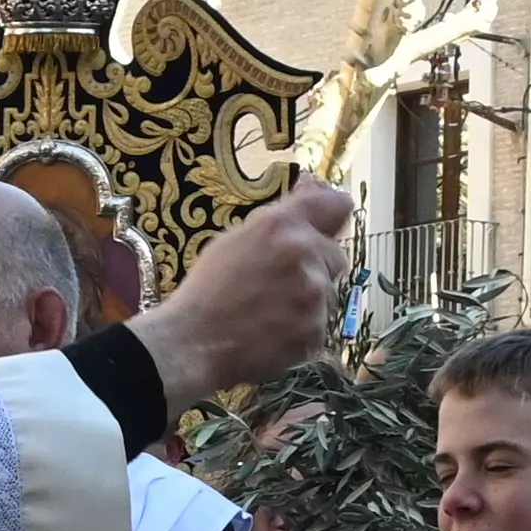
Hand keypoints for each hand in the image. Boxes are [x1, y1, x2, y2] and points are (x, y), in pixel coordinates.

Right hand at [130, 183, 360, 410]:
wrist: (193, 344)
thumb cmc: (208, 289)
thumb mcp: (235, 239)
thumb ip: (280, 219)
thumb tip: (314, 187)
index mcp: (282, 225)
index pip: (337, 205)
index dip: (333, 217)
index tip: (325, 227)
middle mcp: (304, 253)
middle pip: (335, 256)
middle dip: (316, 268)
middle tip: (280, 284)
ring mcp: (313, 295)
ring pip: (329, 294)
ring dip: (309, 302)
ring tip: (271, 313)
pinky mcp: (315, 331)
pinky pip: (320, 327)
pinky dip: (302, 332)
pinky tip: (273, 333)